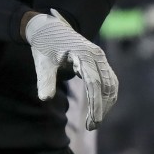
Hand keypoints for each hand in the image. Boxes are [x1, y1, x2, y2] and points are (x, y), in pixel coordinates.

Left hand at [24, 10, 117, 129]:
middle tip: (91, 126)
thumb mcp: (42, 63)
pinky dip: (107, 96)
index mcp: (82, 53)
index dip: (95, 104)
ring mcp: (101, 57)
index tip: (92, 122)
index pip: (93, 83)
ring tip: (94, 121)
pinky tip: (99, 109)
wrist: (48, 28)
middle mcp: (96, 55)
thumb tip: (45, 99)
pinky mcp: (101, 61)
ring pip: (111, 85)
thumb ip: (45, 80)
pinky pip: (110, 81)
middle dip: (101, 108)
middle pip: (106, 86)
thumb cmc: (44, 46)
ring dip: (106, 104)